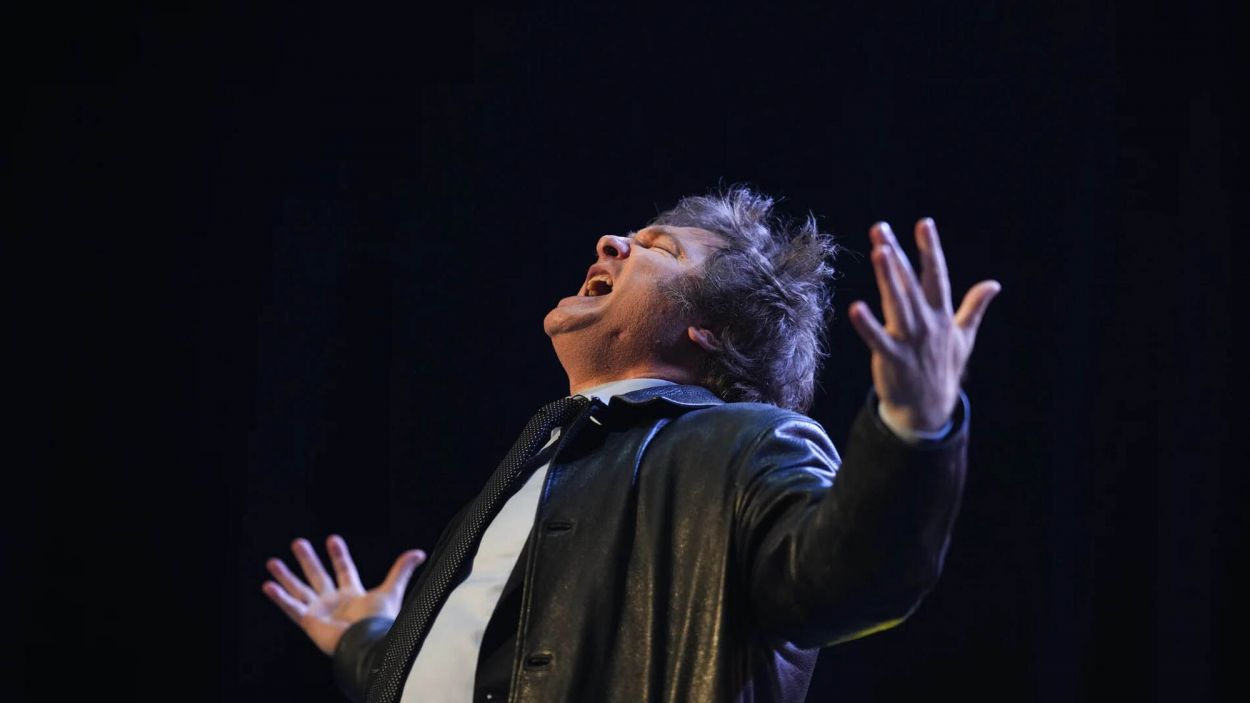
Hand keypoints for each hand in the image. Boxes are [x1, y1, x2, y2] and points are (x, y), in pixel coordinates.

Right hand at [262, 534, 425, 655]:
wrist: (367, 643)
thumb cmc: (380, 621)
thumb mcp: (391, 590)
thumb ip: (402, 570)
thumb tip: (419, 553)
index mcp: (353, 594)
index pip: (344, 569)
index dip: (338, 554)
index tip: (332, 539)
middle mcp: (334, 602)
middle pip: (318, 575)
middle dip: (308, 559)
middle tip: (298, 542)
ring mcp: (320, 611)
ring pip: (299, 589)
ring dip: (286, 576)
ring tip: (272, 562)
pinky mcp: (309, 622)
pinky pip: (291, 607)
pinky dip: (279, 597)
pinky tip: (268, 585)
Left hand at [848, 219, 999, 432]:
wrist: (929, 410)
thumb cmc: (944, 370)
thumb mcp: (965, 337)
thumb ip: (975, 308)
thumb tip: (994, 284)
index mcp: (942, 316)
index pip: (937, 276)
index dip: (930, 249)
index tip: (924, 223)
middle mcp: (927, 323)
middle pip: (910, 283)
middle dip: (896, 255)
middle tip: (880, 229)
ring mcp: (911, 340)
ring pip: (898, 303)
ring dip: (887, 277)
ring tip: (877, 251)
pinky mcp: (893, 358)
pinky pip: (878, 339)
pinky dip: (867, 325)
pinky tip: (855, 307)